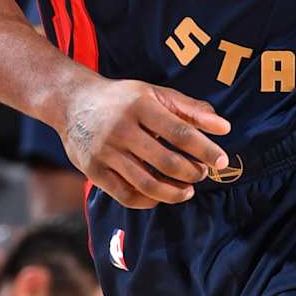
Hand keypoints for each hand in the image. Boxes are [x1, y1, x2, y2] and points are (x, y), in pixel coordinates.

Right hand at [60, 75, 229, 207]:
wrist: (71, 102)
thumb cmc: (122, 99)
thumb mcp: (155, 94)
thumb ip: (190, 109)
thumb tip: (224, 127)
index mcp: (139, 105)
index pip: (180, 132)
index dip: (205, 149)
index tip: (221, 161)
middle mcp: (120, 129)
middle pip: (166, 161)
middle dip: (191, 173)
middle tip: (202, 174)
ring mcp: (105, 152)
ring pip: (147, 183)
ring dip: (174, 192)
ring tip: (187, 190)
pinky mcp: (93, 170)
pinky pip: (126, 195)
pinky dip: (148, 201)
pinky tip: (161, 196)